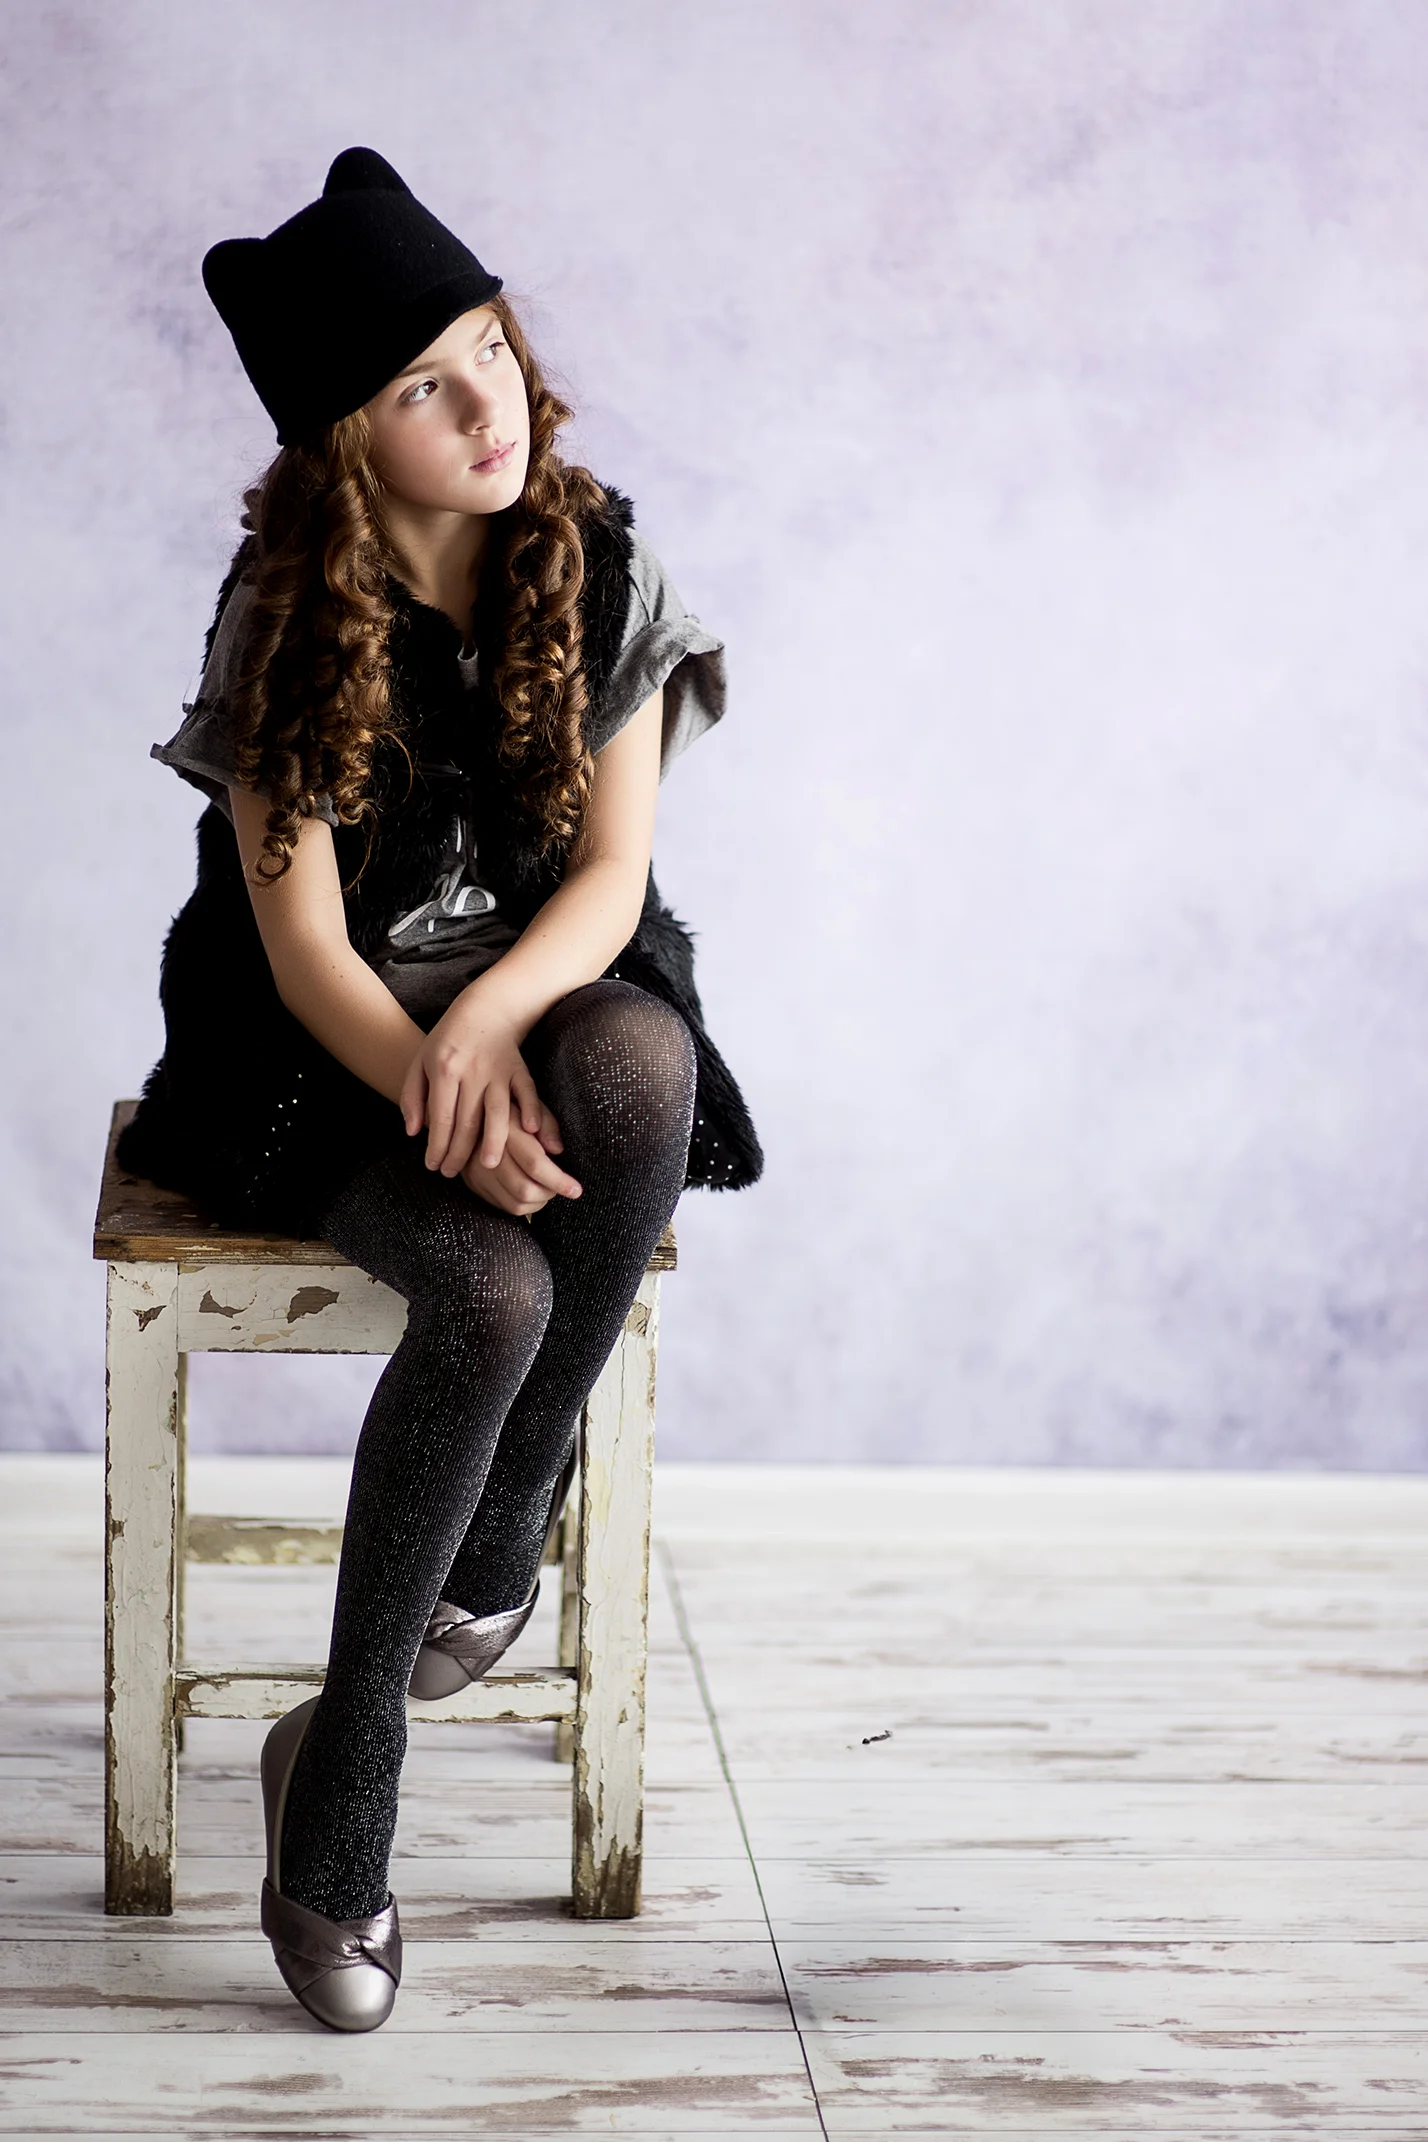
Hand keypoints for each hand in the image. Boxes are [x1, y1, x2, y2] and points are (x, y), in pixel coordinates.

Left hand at [400, 993, 543, 1178]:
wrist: (485, 1008)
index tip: (433, 1167)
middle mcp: (472, 1072)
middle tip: (453, 1174)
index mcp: (444, 1070)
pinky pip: (528, 1092)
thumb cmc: (447, 1039)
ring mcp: (498, 1071)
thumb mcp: (420, 1062)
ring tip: (489, 1166)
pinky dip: (532, 1110)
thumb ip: (412, 1097)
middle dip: (459, 1153)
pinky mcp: (519, 1068)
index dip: (436, 1146)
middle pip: (467, 1122)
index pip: (441, 1118)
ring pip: (498, 1111)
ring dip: (495, 1141)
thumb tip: (414, 1132)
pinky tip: (532, 1132)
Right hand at [461, 1104, 582, 1216]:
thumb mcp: (531, 1104)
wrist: (470, 1115)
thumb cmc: (512, 1109)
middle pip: (524, 1188)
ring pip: (516, 1203)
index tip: (576, 1189)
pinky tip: (534, 1191)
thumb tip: (558, 1150)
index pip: (534, 1163)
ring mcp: (477, 1173)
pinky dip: (526, 1205)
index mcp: (505, 1130)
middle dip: (550, 1193)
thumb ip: (547, 1125)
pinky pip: (506, 1207)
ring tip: (548, 1186)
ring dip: (540, 1201)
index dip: (558, 1180)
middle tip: (563, 1186)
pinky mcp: (474, 1185)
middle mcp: (487, 1154)